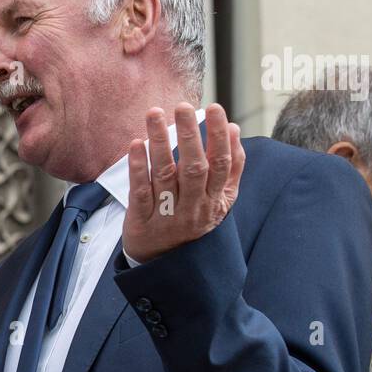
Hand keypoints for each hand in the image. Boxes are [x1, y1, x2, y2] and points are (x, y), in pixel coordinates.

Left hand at [123, 102, 244, 263]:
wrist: (166, 264)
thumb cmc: (193, 220)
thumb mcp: (219, 201)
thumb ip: (231, 168)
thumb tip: (234, 129)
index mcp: (216, 200)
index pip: (222, 164)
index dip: (220, 136)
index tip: (215, 108)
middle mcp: (194, 208)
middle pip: (195, 168)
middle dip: (190, 135)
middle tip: (183, 107)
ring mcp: (168, 215)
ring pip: (165, 175)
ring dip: (160, 142)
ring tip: (155, 114)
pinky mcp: (142, 220)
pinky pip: (140, 190)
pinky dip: (138, 166)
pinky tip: (137, 144)